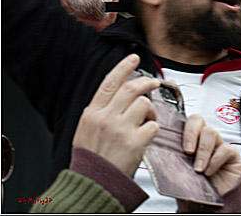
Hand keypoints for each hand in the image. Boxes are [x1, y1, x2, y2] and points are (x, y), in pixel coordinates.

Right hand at [72, 54, 159, 176]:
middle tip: (154, 83)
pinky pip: (153, 125)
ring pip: (144, 104)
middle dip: (147, 82)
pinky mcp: (134, 142)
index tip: (134, 57)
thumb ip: (101, 110)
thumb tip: (118, 91)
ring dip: (151, 110)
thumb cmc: (93, 157)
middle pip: (132, 88)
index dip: (123, 67)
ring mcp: (120, 129)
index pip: (110, 83)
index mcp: (92, 114)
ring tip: (146, 121)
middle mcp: (105, 118)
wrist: (94, 182)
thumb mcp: (86, 129)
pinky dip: (152, 129)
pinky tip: (145, 137)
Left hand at [180, 114, 240, 196]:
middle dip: (191, 133)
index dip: (178, 128)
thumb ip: (173, 164)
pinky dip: (215, 160)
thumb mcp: (179, 174)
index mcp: (188, 141)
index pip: (182, 124)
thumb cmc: (194, 186)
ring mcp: (217, 144)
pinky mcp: (231, 153)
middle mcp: (202, 139)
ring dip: (202, 151)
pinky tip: (209, 172)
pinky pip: (225, 149)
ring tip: (198, 168)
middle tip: (187, 151)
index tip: (173, 143)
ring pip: (210, 133)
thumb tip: (161, 160)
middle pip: (197, 120)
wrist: (209, 202)